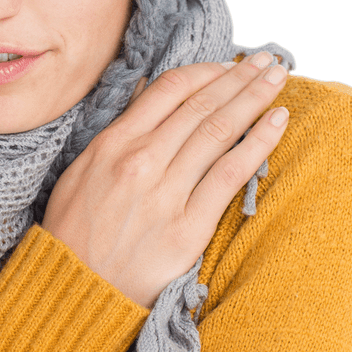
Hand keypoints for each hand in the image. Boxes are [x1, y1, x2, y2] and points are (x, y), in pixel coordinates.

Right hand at [41, 55, 289, 308]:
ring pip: (219, 132)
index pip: (169, 90)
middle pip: (201, 105)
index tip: (227, 65)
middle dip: (239, 78)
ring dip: (254, 100)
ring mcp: (166, 194)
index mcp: (112, 143)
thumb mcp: (81, 170)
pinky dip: (257, 145)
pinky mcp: (188, 228)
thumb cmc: (74, 232)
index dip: (204, 72)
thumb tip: (148, 95)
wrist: (74, 291)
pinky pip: (230, 176)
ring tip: (277, 80)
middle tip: (266, 60)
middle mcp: (141, 161)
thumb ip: (118, 132)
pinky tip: (276, 124)